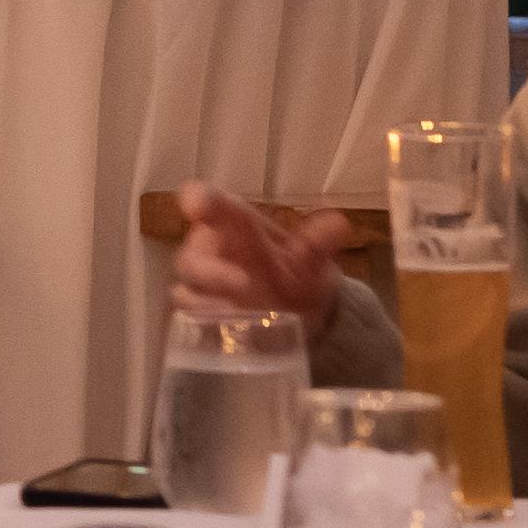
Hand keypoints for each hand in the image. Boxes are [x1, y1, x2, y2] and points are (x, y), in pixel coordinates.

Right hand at [175, 181, 351, 318]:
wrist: (300, 312)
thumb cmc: (297, 272)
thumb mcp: (312, 260)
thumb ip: (319, 243)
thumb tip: (340, 225)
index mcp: (235, 222)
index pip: (211, 202)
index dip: (199, 200)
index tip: (196, 205)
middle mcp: (211, 246)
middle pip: (193, 253)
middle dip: (211, 269)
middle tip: (243, 283)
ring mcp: (202, 279)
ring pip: (186, 284)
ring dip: (203, 298)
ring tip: (232, 312)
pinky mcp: (199, 306)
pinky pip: (187, 312)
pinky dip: (199, 317)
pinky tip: (220, 328)